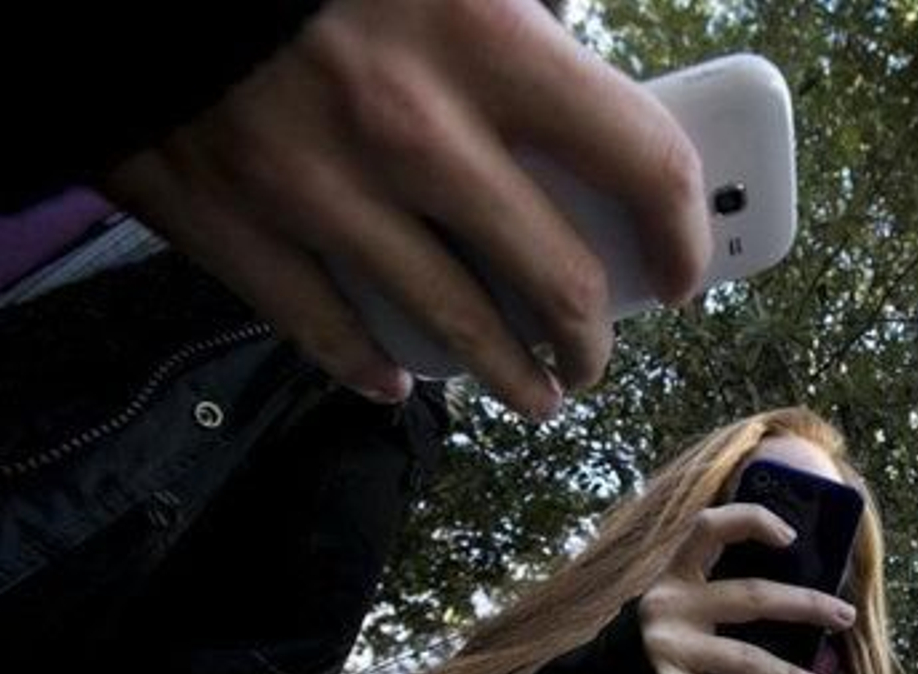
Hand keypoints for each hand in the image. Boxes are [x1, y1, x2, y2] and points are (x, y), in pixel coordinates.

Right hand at [102, 0, 709, 415]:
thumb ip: (524, 13)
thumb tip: (582, 63)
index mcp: (487, 40)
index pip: (642, 163)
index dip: (684, 233)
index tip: (685, 268)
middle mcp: (415, 128)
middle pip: (558, 279)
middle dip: (596, 335)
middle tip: (598, 349)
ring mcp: (320, 187)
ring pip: (455, 327)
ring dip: (515, 376)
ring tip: (539, 393)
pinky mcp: (232, 222)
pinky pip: (324, 328)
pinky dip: (372, 366)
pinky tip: (399, 381)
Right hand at [640, 504, 857, 673]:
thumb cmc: (673, 626)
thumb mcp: (688, 593)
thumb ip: (725, 580)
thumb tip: (806, 581)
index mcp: (679, 570)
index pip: (711, 527)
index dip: (750, 521)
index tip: (792, 536)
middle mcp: (671, 602)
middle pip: (750, 597)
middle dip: (804, 605)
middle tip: (845, 615)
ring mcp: (667, 645)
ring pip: (741, 658)